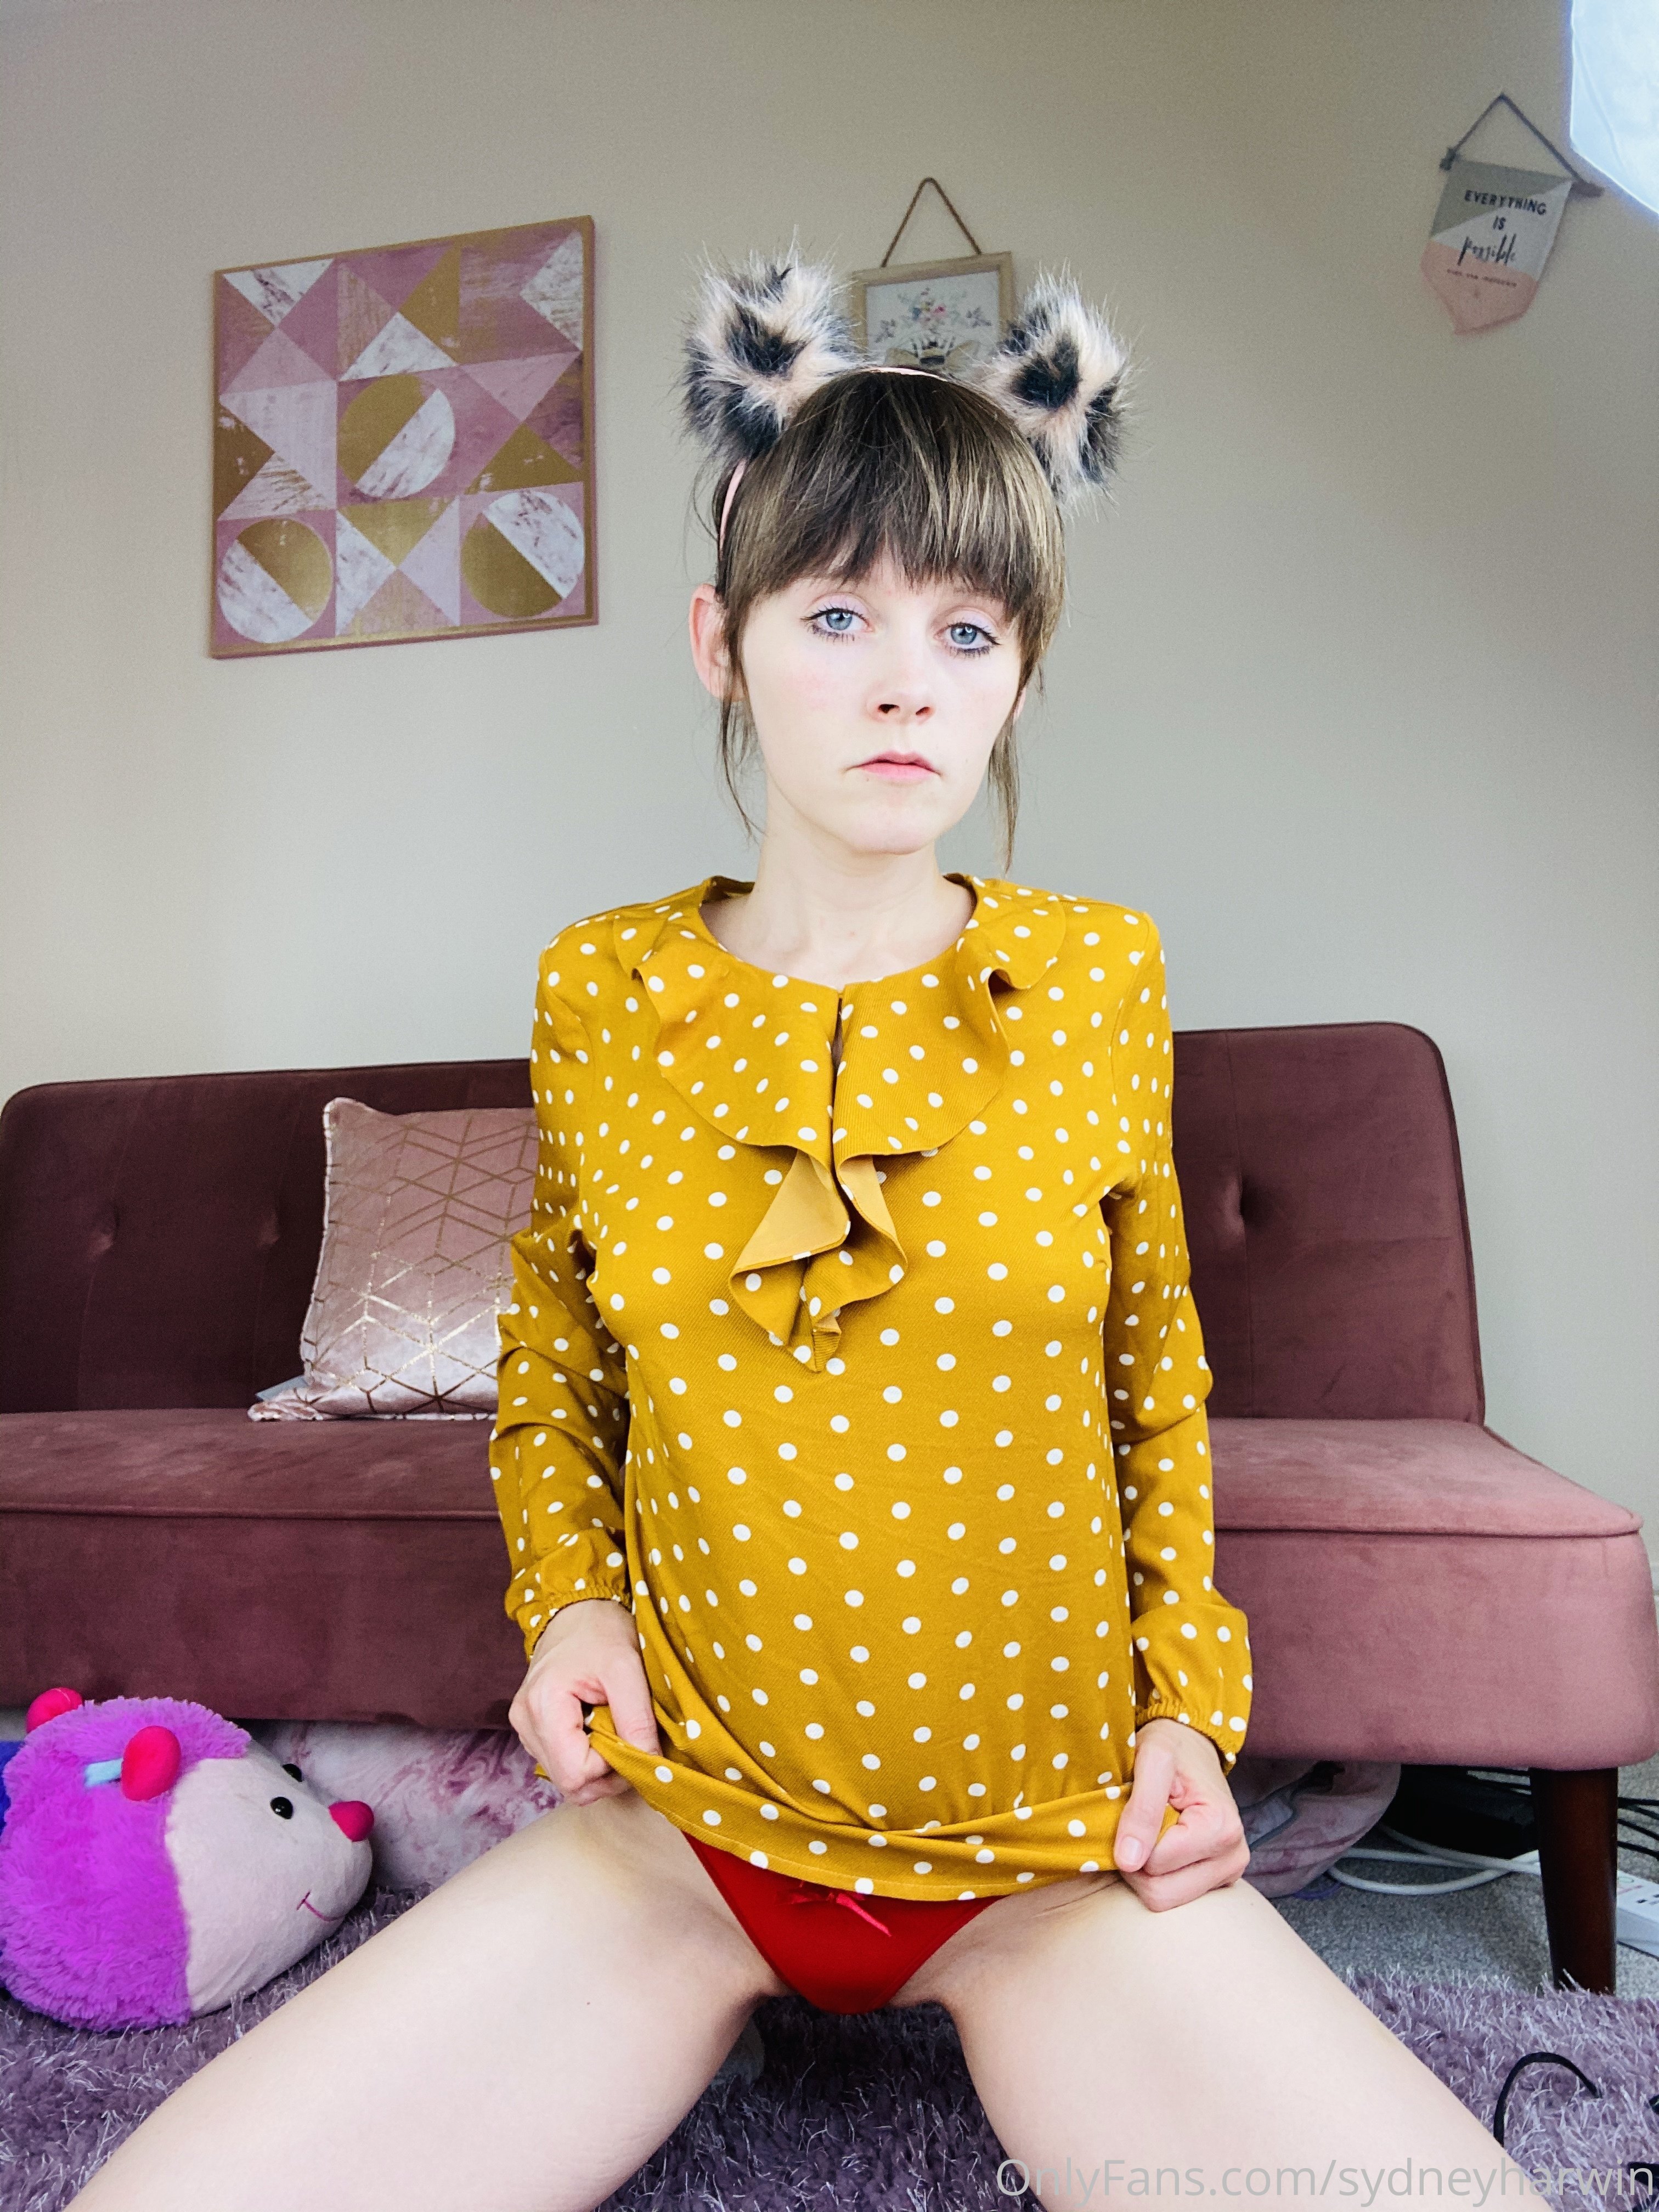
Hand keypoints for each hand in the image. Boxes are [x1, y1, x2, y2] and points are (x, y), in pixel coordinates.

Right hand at [509, 1599, 662, 1806]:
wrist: (576, 1608)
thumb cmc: (600, 1630)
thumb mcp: (626, 1667)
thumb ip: (636, 1718)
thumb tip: (650, 1765)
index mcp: (542, 1705)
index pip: (576, 1774)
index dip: (611, 1767)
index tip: (633, 1740)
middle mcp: (525, 1721)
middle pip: (569, 1783)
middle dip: (607, 1772)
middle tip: (631, 1740)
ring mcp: (526, 1726)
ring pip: (566, 1778)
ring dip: (598, 1766)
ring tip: (616, 1729)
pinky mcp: (533, 1727)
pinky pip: (562, 1762)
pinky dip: (587, 1756)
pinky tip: (600, 1728)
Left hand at [1111, 1718, 1249, 1908]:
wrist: (1191, 1745)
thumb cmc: (1172, 1746)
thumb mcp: (1153, 1760)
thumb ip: (1142, 1809)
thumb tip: (1128, 1861)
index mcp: (1222, 1829)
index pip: (1154, 1865)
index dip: (1132, 1841)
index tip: (1133, 1810)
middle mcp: (1233, 1858)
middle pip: (1161, 1894)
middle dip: (1136, 1864)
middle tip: (1135, 1826)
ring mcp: (1227, 1873)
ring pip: (1164, 1900)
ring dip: (1144, 1869)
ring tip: (1148, 1832)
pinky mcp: (1216, 1880)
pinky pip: (1172, 1896)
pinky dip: (1156, 1874)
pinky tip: (1158, 1845)